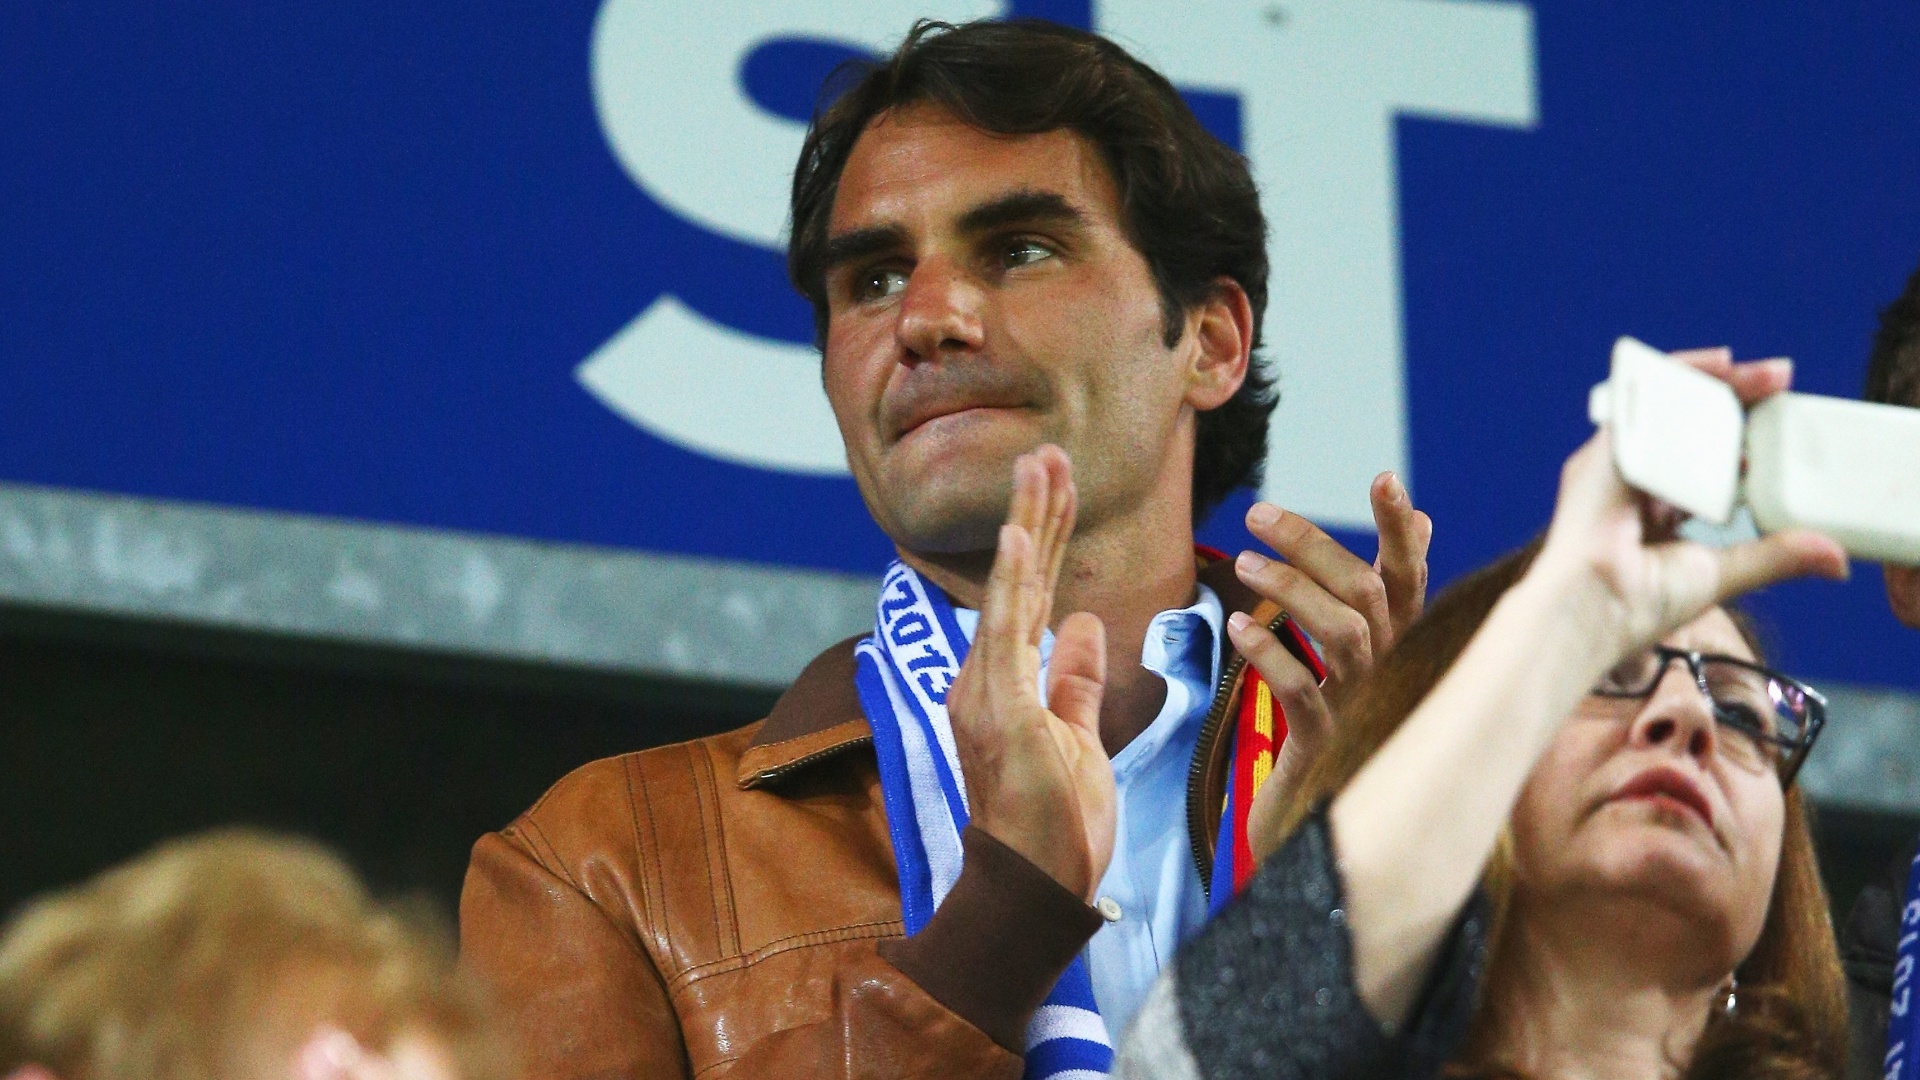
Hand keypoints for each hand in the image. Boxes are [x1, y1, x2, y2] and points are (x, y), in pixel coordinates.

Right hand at [945, 445, 1114, 901]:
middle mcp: (983, 678)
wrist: (1036, 890)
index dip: (1044, 538)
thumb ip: (1076, 680)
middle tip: (1049, 450)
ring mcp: (986, 692)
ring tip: (1042, 465)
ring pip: (1011, 590)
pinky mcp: (1000, 710)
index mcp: (1003, 683)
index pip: (1030, 595)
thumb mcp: (1079, 739)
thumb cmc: (1055, 827)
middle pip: (1018, 581)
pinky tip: (1024, 535)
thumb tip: (1088, 623)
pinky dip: (1016, 580)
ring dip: (1029, 524)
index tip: (1057, 485)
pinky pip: (1009, 632)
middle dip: (1037, 512)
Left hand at [1232, 473, 1431, 860]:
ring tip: (1241, 564)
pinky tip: (1238, 627)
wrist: (1317, 827)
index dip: (1400, 528)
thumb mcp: (1363, 653)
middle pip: (1367, 592)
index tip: (1383, 476)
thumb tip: (1427, 521)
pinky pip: (1305, 694)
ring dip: (1290, 589)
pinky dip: (1271, 654)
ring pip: (1344, 634)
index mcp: (1399, 645)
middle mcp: (1392, 672)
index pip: (1410, 576)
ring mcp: (1364, 710)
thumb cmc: (1340, 726)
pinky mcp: (1328, 747)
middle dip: (1313, 544)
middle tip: (1256, 514)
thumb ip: (1388, 590)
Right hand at [1534, 349, 1848, 653]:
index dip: (1737, 439)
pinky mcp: (1605, 450)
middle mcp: (1629, 479)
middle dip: (1734, 398)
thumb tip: (1835, 559)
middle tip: (1778, 380)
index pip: (1697, 459)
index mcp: (1651, 508)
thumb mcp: (1722, 572)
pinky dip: (1685, 376)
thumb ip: (1773, 555)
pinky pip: (1647, 397)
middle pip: (1685, 424)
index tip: (1776, 423)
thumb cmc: (1634, 603)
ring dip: (1715, 380)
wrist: (1592, 608)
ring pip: (1667, 404)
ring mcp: (1611, 462)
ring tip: (1761, 372)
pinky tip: (1723, 365)